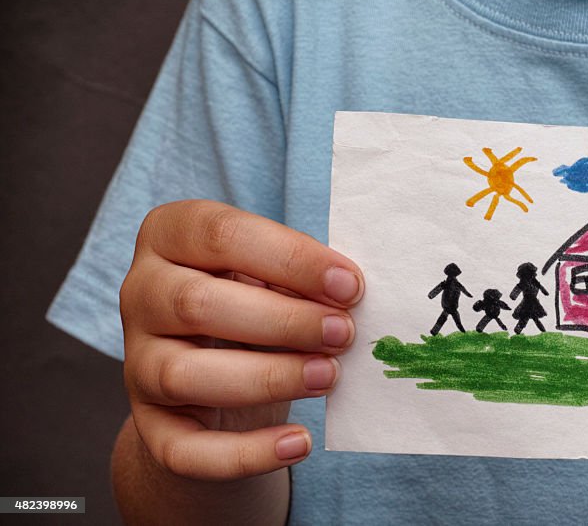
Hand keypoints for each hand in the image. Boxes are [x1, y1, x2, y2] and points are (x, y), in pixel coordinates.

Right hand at [120, 200, 362, 480]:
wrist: (216, 370)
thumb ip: (299, 274)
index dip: (291, 259)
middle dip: (283, 321)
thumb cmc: (257, 299)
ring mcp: (137, 363)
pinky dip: (246, 453)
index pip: (221, 234)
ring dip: (267, 378)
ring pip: (185, 375)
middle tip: (343, 333)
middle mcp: (141, 294)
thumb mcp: (271, 271)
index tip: (350, 285)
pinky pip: (186, 449)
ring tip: (328, 376)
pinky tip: (299, 443)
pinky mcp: (151, 426)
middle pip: (197, 304)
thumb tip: (347, 292)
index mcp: (170, 235)